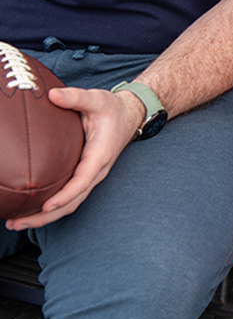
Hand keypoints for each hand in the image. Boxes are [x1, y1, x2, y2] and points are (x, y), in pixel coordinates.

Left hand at [4, 86, 144, 230]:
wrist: (130, 114)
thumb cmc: (113, 108)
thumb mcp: (97, 99)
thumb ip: (75, 97)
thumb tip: (52, 95)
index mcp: (100, 155)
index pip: (82, 181)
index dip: (64, 196)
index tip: (45, 207)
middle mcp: (97, 171)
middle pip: (73, 202)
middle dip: (45, 217)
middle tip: (16, 223)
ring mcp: (92, 175)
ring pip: (71, 203)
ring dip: (45, 217)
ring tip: (17, 222)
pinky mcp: (85, 175)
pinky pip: (70, 196)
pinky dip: (51, 207)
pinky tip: (32, 208)